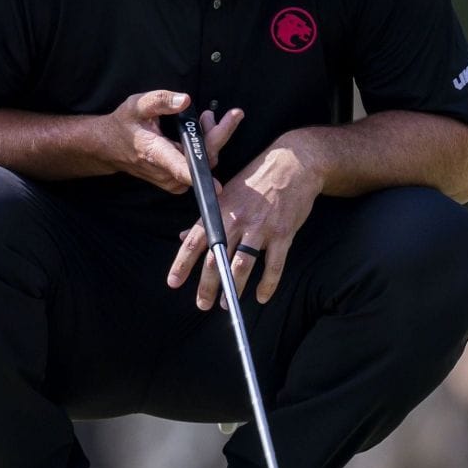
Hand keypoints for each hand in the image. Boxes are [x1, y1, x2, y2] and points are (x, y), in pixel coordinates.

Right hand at [101, 90, 243, 193]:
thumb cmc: (123, 126)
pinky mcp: (176, 182)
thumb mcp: (136, 106)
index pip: (184, 170)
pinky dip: (202, 150)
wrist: (109, 147)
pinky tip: (195, 135)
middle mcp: (166, 173)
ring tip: (203, 120)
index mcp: (156, 154)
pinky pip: (198, 168)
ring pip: (205, 163)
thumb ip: (160, 100)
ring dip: (209, 140)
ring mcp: (172, 180)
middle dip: (215, 135)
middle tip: (208, 115)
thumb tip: (185, 101)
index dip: (203, 175)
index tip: (218, 183)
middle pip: (204, 160)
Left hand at [166, 134, 323, 308]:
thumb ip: (206, 218)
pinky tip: (262, 296)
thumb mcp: (226, 193)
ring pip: (243, 265)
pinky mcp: (283, 233)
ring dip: (234, 288)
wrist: (294, 164)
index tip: (174, 283)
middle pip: (217, 259)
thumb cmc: (257, 178)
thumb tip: (183, 236)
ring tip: (228, 303)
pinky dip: (268, 283)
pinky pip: (274, 264)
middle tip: (202, 304)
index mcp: (219, 210)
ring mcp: (261, 228)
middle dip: (208, 285)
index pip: (194, 241)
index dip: (182, 263)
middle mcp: (237, 220)